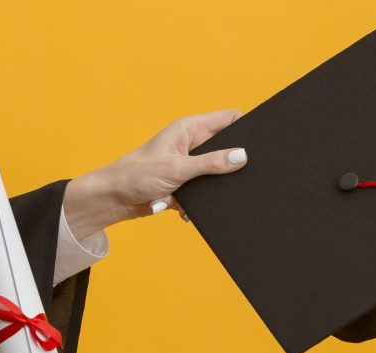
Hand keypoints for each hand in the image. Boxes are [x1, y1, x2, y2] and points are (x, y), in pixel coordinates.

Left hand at [63, 109, 247, 237]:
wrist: (113, 200)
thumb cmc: (136, 175)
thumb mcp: (178, 168)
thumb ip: (211, 163)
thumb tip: (242, 157)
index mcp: (190, 129)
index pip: (228, 118)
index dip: (247, 127)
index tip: (261, 142)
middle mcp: (191, 144)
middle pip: (226, 148)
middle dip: (233, 164)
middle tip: (240, 177)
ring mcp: (189, 165)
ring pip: (216, 175)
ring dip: (213, 189)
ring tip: (201, 198)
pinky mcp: (184, 184)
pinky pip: (203, 194)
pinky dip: (198, 204)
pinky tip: (185, 211)